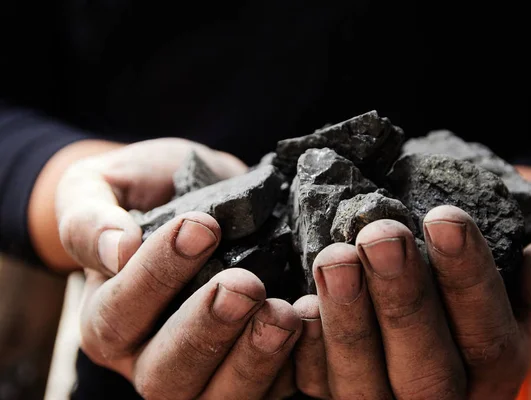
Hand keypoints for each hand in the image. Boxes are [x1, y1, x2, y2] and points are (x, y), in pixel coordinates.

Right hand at [53, 139, 301, 398]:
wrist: (201, 194)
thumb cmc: (149, 190)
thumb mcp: (100, 187)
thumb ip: (90, 217)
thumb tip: (115, 249)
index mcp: (108, 319)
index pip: (120, 313)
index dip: (158, 275)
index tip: (201, 226)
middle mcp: (150, 358)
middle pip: (168, 375)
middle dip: (208, 329)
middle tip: (244, 284)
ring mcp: (204, 372)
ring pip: (221, 396)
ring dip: (255, 358)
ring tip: (284, 313)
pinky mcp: (254, 370)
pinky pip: (274, 387)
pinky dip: (297, 363)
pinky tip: (314, 323)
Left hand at [293, 200, 530, 398]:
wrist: (444, 251)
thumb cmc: (498, 243)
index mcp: (495, 365)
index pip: (489, 338)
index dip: (468, 281)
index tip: (444, 219)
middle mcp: (444, 393)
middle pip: (427, 371)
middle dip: (403, 302)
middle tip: (382, 237)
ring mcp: (385, 396)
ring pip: (364, 385)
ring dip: (347, 323)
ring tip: (335, 259)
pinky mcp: (336, 388)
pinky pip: (316, 385)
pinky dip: (306, 349)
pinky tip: (300, 305)